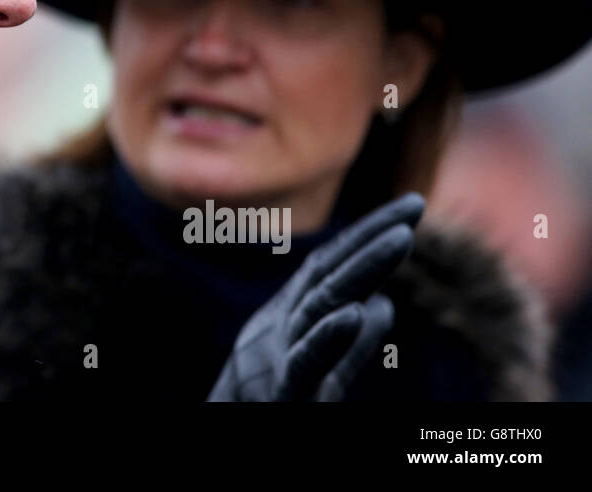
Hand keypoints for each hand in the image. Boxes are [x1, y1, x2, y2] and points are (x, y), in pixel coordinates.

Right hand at [206, 192, 423, 401]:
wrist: (227, 436)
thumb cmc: (267, 410)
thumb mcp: (318, 376)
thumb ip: (351, 346)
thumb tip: (381, 304)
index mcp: (292, 323)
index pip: (333, 269)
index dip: (368, 236)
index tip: (410, 207)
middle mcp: (281, 330)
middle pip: (329, 275)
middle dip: (372, 238)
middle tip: (414, 205)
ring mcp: (279, 358)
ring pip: (321, 306)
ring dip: (363, 270)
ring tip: (402, 239)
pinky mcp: (282, 396)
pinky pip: (305, 364)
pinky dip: (328, 337)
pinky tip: (354, 311)